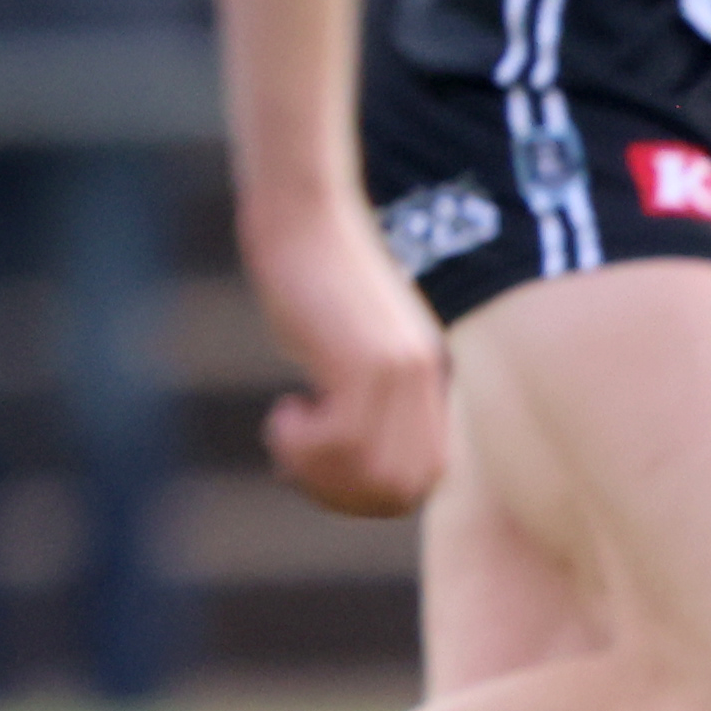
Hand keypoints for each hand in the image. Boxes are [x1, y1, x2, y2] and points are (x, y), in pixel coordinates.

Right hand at [242, 193, 450, 520]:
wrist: (304, 215)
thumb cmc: (311, 274)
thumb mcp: (350, 340)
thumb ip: (364, 390)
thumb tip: (345, 456)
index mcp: (429, 380)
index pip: (424, 479)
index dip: (369, 495)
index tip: (319, 470)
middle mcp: (425, 382)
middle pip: (401, 488)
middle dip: (339, 494)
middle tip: (292, 460)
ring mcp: (400, 373)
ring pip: (371, 473)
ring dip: (315, 471)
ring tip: (284, 433)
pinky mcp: (366, 361)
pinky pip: (341, 441)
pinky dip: (301, 443)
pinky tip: (282, 409)